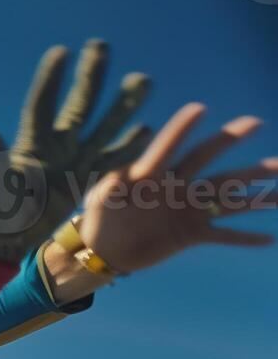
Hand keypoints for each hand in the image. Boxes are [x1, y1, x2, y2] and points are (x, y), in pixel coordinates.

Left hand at [0, 39, 152, 263]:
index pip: (41, 104)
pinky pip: (112, 161)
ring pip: (103, 126)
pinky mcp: (86, 179)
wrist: (6, 236)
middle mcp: (56, 145)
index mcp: (30, 143)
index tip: (62, 52)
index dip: (51, 80)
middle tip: (101, 46)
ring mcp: (74, 160)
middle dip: (90, 76)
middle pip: (78, 105)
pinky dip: (128, 148)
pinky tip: (148, 130)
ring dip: (123, 106)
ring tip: (141, 80)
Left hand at [78, 104, 276, 272]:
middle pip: (209, 162)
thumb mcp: (98, 203)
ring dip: (257, 191)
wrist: (103, 251)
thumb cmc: (99, 220)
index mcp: (150, 175)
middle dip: (230, 141)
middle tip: (256, 122)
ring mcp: (187, 210)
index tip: (199, 108)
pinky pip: (224, 236)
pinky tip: (269, 240)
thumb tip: (112, 181)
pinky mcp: (191, 234)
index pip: (168, 147)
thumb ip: (108, 190)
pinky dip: (245, 238)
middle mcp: (176, 187)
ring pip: (228, 197)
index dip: (180, 129)